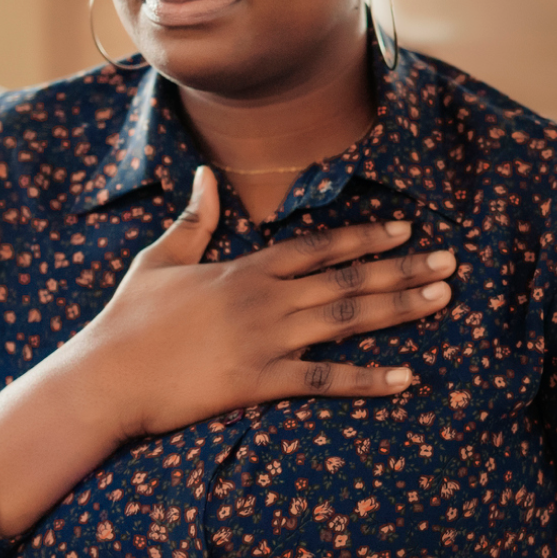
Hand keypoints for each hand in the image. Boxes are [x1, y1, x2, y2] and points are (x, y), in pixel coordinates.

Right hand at [0, 164, 453, 534]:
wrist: (106, 376)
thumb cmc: (128, 319)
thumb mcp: (159, 259)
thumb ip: (193, 220)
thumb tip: (203, 175)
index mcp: (245, 270)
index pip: (318, 247)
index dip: (364, 237)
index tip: (405, 229)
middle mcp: (265, 300)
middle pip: (347, 279)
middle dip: (403, 269)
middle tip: (450, 262)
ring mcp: (265, 341)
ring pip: (346, 320)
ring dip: (399, 308)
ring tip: (442, 299)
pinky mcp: (259, 382)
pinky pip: (323, 380)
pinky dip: (366, 379)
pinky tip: (404, 377)